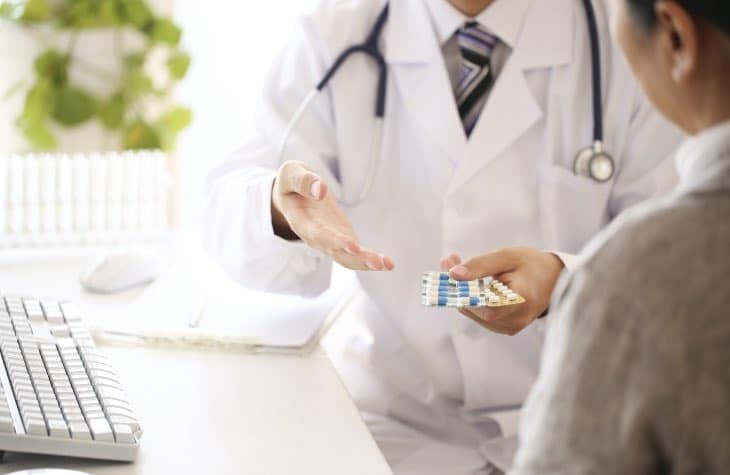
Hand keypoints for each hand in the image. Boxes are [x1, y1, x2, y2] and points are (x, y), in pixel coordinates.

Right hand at [271, 161, 394, 270]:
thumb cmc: (291, 183)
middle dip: (356, 258)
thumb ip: (303, 181)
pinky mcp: (341, 238)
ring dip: (366, 262)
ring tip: (386, 265)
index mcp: (300, 220)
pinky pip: (355, 254)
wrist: (291, 193)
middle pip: (335, 252)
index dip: (334, 241)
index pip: (317, 234)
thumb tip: (321, 190)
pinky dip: (370, 259)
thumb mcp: (291, 173)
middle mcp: (314, 236)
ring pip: (347, 257)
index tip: (352, 245)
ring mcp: (329, 240)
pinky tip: (388, 263)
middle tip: (376, 262)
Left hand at [439, 247, 563, 334]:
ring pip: (474, 312)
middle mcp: (516, 318)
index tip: (448, 268)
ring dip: (461, 291)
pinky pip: (480, 315)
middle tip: (448, 260)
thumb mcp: (508, 257)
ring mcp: (511, 327)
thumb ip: (480, 265)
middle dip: (457, 285)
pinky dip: (471, 298)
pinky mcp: (506, 328)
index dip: (462, 290)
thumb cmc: (532, 265)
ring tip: (455, 264)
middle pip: (474, 308)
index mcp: (522, 299)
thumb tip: (453, 274)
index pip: (484, 304)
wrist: (556, 280)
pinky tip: (469, 281)